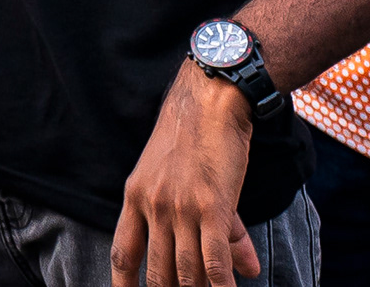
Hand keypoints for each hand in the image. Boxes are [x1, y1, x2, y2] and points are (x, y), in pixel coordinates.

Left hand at [111, 64, 258, 286]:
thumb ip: (208, 226)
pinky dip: (222, 285)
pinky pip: (214, 261)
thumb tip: (246, 270)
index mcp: (136, 196)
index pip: (123, 252)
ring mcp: (181, 208)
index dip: (123, 284)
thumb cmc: (198, 138)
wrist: (211, 100)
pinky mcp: (212, 208)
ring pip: (187, 272)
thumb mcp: (183, 178)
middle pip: (157, 271)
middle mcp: (154, 206)